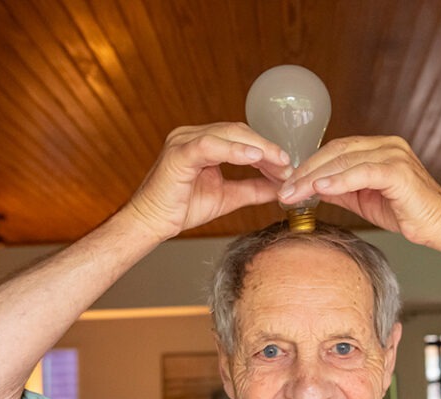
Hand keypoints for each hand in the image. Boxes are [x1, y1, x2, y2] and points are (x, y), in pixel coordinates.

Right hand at [127, 123, 292, 239]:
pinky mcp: (179, 153)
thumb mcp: (228, 197)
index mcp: (204, 143)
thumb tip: (279, 188)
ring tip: (279, 162)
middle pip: (239, 132)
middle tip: (288, 164)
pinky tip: (255, 158)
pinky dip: (235, 151)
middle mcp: (193, 135)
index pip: (242, 138)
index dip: (267, 150)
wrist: (152, 223)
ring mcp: (184, 141)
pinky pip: (211, 146)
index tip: (287, 167)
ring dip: (258, 148)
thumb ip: (252, 189)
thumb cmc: (182, 208)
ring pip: (229, 134)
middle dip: (267, 148)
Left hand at [278, 136, 440, 246]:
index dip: (308, 165)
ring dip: (315, 177)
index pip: (334, 150)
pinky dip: (339, 180)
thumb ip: (338, 189)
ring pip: (344, 160)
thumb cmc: (405, 212)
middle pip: (335, 151)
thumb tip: (311, 187)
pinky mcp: (398, 171)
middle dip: (306, 171)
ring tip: (294, 193)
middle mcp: (386, 145)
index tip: (286, 182)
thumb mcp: (362, 198)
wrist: (438, 226)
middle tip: (283, 189)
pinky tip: (320, 189)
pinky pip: (362, 173)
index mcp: (378, 148)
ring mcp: (393, 155)